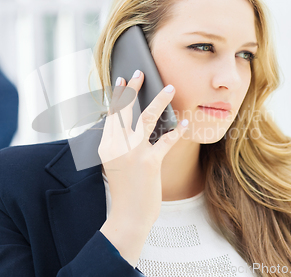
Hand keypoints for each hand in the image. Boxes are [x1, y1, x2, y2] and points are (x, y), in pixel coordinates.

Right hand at [98, 70, 188, 226]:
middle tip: (140, 72)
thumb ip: (119, 145)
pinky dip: (176, 131)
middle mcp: (116, 147)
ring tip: (170, 88)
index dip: (117, 96)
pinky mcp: (149, 163)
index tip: (121, 80)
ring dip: (159, 101)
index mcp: (106, 146)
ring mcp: (132, 154)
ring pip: (146, 119)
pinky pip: (165, 141)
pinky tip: (184, 122)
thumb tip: (131, 126)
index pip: (111, 115)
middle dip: (132, 89)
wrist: (127, 217)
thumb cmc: (124, 191)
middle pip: (124, 111)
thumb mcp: (114, 165)